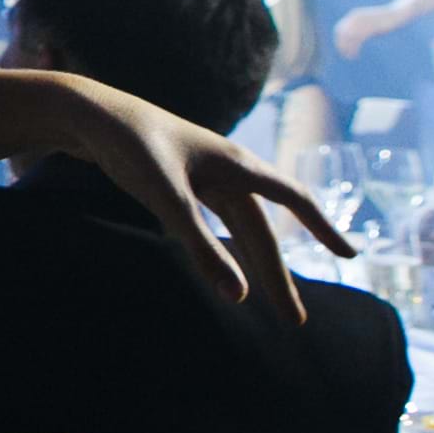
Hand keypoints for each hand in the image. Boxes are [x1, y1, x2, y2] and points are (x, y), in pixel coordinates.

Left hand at [61, 76, 350, 313]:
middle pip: (261, 229)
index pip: (294, 199)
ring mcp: (200, 171)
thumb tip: (239, 299)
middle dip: (278, 275)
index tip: (351, 256)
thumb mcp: (166, 199)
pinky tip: (224, 261)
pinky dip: (227, 244)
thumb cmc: (127, 146)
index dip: (323, 228)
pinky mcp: (175, 177)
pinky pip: (215, 217)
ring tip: (266, 301)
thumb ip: (201, 248)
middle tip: (294, 322)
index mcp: (234, 164)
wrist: (83, 110)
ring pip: (238, 224)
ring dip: (253, 262)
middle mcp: (224, 167)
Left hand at [330, 5, 399, 61]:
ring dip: (348, 48)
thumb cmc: (384, 21)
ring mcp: (363, 21)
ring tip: (351, 57)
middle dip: (341, 45)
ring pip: (349, 37)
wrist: (397, 14)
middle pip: (342, 33)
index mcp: (354, 15)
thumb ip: (361, 30)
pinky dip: (354, 48)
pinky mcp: (370, 26)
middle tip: (345, 55)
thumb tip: (354, 40)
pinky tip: (356, 55)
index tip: (342, 50)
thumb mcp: (370, 25)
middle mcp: (356, 17)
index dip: (339, 40)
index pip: (339, 29)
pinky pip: (358, 39)